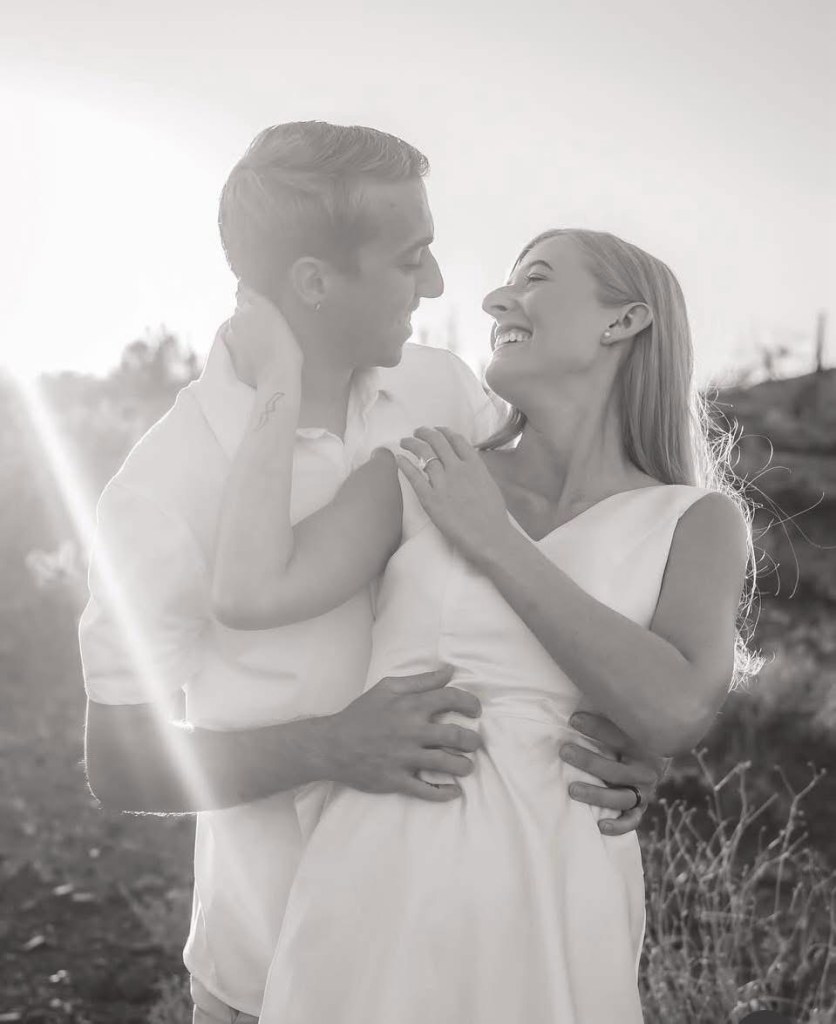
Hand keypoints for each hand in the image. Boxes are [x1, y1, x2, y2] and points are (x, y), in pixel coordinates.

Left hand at [223, 284, 301, 387]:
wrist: (276, 375)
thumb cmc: (288, 353)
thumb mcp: (283, 326)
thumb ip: (269, 316)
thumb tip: (261, 315)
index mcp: (260, 304)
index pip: (245, 291)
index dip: (247, 295)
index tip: (248, 298)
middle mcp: (243, 313)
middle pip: (239, 308)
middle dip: (246, 315)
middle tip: (259, 329)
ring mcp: (233, 328)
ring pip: (234, 324)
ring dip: (241, 330)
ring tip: (255, 344)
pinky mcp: (228, 344)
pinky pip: (230, 339)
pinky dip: (237, 343)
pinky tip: (249, 353)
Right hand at [322, 667, 483, 801]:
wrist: (331, 745)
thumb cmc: (361, 714)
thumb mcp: (387, 688)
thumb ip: (420, 680)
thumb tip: (449, 672)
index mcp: (410, 706)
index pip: (451, 699)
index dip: (470, 703)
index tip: (475, 711)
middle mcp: (411, 731)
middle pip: (456, 735)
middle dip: (473, 741)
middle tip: (475, 743)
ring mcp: (404, 758)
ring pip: (446, 764)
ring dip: (464, 766)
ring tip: (466, 765)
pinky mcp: (396, 780)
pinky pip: (427, 790)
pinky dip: (445, 793)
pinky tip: (454, 791)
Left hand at [396, 427, 513, 564]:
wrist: (490, 537)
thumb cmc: (493, 517)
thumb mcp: (489, 485)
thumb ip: (476, 472)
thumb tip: (467, 466)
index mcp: (474, 465)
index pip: (456, 439)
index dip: (444, 431)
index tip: (437, 430)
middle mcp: (458, 469)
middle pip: (437, 441)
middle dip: (425, 433)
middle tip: (417, 433)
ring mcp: (443, 483)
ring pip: (424, 454)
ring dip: (412, 444)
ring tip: (405, 442)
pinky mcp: (431, 499)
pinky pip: (414, 476)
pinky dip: (405, 464)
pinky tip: (399, 458)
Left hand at [560, 711, 667, 835]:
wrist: (658, 755)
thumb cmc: (632, 733)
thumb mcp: (627, 721)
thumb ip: (610, 711)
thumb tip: (584, 691)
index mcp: (644, 746)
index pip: (620, 736)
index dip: (596, 727)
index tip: (572, 719)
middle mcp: (646, 770)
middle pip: (617, 770)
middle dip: (589, 761)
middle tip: (563, 751)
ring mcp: (645, 791)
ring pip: (621, 797)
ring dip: (597, 794)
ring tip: (572, 789)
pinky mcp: (641, 807)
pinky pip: (632, 820)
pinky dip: (619, 825)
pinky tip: (601, 826)